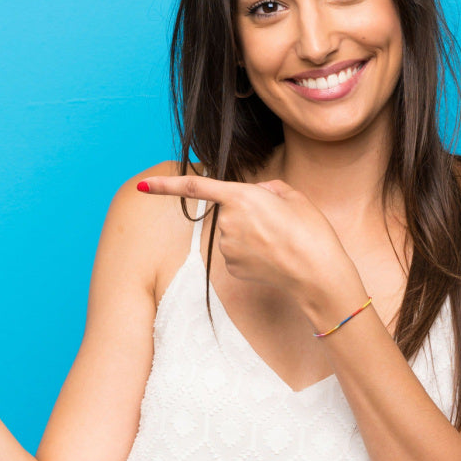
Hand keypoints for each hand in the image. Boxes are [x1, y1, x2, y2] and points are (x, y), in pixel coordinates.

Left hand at [137, 173, 354, 303]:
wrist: (317, 274)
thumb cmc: (310, 232)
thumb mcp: (293, 196)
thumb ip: (268, 188)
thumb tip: (257, 194)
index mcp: (240, 197)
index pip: (195, 187)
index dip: (165, 186)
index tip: (143, 185)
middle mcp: (227, 222)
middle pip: (229, 211)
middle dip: (247, 212)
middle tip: (278, 222)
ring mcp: (227, 248)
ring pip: (233, 233)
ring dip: (252, 233)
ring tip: (280, 241)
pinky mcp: (232, 267)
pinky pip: (238, 252)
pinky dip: (253, 252)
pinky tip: (273, 257)